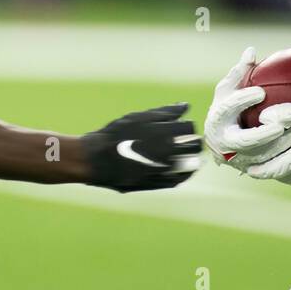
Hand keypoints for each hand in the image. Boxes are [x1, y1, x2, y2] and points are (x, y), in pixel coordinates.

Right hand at [81, 103, 201, 192]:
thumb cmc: (115, 134)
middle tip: (191, 141)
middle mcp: (165, 151)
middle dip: (195, 142)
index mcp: (161, 132)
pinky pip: (178, 180)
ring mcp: (162, 169)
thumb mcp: (138, 117)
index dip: (189, 126)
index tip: (185, 127)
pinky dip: (183, 174)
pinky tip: (182, 170)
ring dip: (192, 159)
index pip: (189, 128)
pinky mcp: (156, 183)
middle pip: (193, 146)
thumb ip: (164, 112)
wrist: (96, 159)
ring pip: (189, 165)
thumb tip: (185, 106)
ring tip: (189, 156)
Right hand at [203, 46, 287, 173]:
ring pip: (257, 157)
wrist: (219, 140)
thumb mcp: (228, 89)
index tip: (261, 92)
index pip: (227, 108)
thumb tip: (251, 50)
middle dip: (263, 135)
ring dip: (278, 147)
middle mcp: (223, 142)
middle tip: (282, 124)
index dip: (242, 100)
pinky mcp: (248, 168)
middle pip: (243, 141)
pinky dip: (281, 158)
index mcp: (217, 119)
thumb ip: (239, 72)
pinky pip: (266, 166)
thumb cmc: (226, 108)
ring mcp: (235, 158)